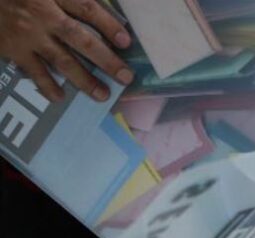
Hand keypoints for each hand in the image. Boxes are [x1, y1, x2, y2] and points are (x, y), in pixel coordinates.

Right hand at [0, 0, 133, 102]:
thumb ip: (70, 0)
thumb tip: (93, 13)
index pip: (87, 9)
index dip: (109, 25)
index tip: (127, 42)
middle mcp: (44, 16)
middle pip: (81, 40)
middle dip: (106, 60)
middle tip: (126, 77)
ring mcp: (29, 36)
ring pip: (62, 61)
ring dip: (84, 80)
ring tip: (102, 94)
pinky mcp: (13, 50)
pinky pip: (35, 72)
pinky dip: (48, 86)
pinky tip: (60, 97)